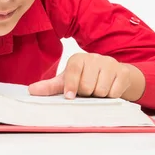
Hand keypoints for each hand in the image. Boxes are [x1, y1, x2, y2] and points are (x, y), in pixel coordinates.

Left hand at [28, 53, 144, 99]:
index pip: (72, 72)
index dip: (71, 86)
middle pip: (87, 86)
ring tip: (97, 90)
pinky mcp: (122, 72)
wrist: (112, 74)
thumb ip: (50, 86)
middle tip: (88, 91)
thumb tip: (31, 91)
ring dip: (99, 96)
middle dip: (87, 93)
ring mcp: (109, 64)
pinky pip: (115, 92)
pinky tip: (109, 90)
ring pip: (101, 90)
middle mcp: (93, 58)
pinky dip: (111, 96)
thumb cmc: (86, 78)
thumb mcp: (67, 81)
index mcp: (77, 59)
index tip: (70, 96)